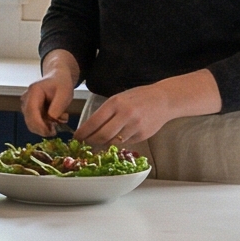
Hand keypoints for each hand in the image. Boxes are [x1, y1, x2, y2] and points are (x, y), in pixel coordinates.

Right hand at [22, 52, 83, 135]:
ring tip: (59, 120)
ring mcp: (26, 105)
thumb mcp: (65, 93)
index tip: (51, 132)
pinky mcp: (29, 111)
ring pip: (32, 124)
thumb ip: (57, 107)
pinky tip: (54, 119)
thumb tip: (51, 120)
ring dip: (46, 127)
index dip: (40, 125)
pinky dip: (45, 125)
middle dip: (43, 129)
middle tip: (57, 130)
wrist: (57, 78)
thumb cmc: (61, 84)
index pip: (32, 112)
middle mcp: (26, 99)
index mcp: (34, 91)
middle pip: (29, 120)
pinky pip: (35, 123)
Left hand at [76, 70, 220, 149]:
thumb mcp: (119, 98)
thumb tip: (89, 128)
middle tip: (85, 143)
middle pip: (102, 135)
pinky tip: (116, 137)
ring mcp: (134, 126)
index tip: (76, 138)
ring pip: (113, 141)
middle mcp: (125, 114)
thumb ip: (106, 112)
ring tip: (97, 141)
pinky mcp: (142, 135)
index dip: (83, 132)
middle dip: (90, 141)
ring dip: (103, 143)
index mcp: (115, 103)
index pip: (94, 122)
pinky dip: (118, 141)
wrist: (163, 100)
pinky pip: (125, 142)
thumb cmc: (138, 97)